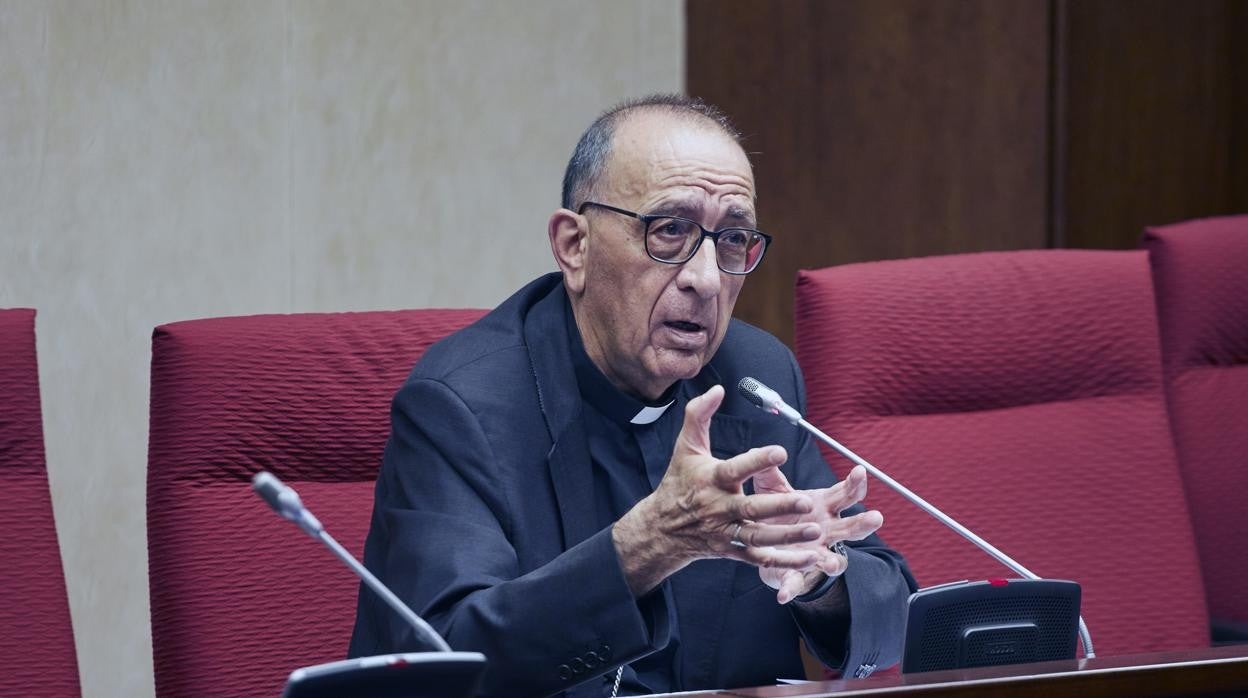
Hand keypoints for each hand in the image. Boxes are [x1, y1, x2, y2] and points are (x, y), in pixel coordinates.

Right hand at [613, 385, 824, 595]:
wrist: (662, 527)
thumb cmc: (679, 481)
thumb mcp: (685, 447)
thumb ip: (698, 415)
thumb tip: (718, 389)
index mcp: (711, 480)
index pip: (735, 469)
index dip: (756, 461)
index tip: (780, 451)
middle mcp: (719, 508)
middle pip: (751, 509)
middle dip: (778, 507)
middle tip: (806, 502)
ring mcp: (726, 532)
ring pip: (759, 536)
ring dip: (787, 535)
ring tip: (815, 529)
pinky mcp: (732, 550)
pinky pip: (760, 558)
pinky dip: (784, 560)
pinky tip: (808, 556)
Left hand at [752, 465, 883, 602]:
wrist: (772, 547)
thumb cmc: (782, 515)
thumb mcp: (775, 492)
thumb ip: (771, 475)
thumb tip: (762, 451)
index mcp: (823, 507)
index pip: (845, 494)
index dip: (855, 483)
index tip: (860, 471)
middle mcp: (827, 531)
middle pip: (852, 527)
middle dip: (864, 523)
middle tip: (876, 517)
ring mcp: (817, 554)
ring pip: (835, 560)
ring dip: (833, 562)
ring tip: (829, 563)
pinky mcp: (798, 574)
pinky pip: (796, 583)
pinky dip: (790, 588)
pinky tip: (782, 594)